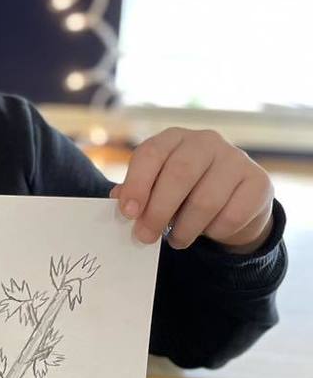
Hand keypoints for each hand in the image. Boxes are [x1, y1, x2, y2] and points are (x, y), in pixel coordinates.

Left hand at [108, 128, 273, 254]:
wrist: (233, 199)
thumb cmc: (184, 191)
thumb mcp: (157, 186)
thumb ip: (137, 192)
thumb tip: (118, 201)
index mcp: (173, 138)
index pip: (151, 154)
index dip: (137, 184)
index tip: (128, 213)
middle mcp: (206, 141)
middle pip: (179, 175)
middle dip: (158, 210)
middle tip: (145, 236)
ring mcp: (236, 159)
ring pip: (205, 200)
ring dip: (184, 228)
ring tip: (175, 240)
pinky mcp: (259, 182)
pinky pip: (231, 216)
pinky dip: (213, 231)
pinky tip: (205, 232)